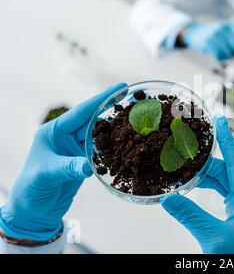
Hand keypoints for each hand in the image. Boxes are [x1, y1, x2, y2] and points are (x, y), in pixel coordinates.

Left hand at [0, 83, 126, 241]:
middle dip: (112, 108)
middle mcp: (66, 136)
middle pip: (94, 119)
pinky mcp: (83, 161)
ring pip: (100, 134)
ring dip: (116, 128)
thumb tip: (89, 166)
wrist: (33, 211)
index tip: (121, 87)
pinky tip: (128, 143)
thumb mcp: (47, 175)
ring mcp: (76, 149)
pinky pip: (102, 150)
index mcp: (54, 131)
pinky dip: (114, 146)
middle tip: (134, 99)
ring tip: (136, 119)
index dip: (102, 99)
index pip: (82, 112)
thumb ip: (68, 167)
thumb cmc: (32, 189)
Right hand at [162, 116, 233, 253]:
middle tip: (190, 147)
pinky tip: (193, 187)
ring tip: (186, 166)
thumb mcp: (212, 238)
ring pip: (223, 184)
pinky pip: (221, 196)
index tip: (220, 122)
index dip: (228, 142)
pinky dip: (207, 189)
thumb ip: (190, 216)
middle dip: (208, 160)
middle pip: (227, 172)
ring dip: (205, 176)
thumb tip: (168, 198)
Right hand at [181, 21, 233, 60]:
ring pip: (228, 53)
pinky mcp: (208, 42)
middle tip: (233, 55)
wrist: (195, 32)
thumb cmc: (215, 35)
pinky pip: (219, 56)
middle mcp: (224, 28)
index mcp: (232, 25)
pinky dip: (220, 58)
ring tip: (222, 52)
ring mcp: (215, 35)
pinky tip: (216, 53)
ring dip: (227, 57)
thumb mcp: (228, 33)